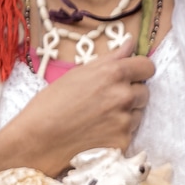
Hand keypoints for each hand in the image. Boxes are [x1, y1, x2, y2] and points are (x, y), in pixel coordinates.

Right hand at [0, 53, 155, 179]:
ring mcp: (126, 120)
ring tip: (98, 117)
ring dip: (125, 113)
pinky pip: (129, 132)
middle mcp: (124, 95)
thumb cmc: (51, 104)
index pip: (147, 67)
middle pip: (144, 91)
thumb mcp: (77, 74)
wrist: (36, 140)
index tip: (132, 75)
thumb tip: (130, 43)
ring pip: (138, 112)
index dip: (140, 70)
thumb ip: (110, 59)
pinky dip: (117, 132)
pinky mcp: (124, 141)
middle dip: (130, 93)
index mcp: (113, 73)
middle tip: (105, 100)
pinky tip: (96, 132)